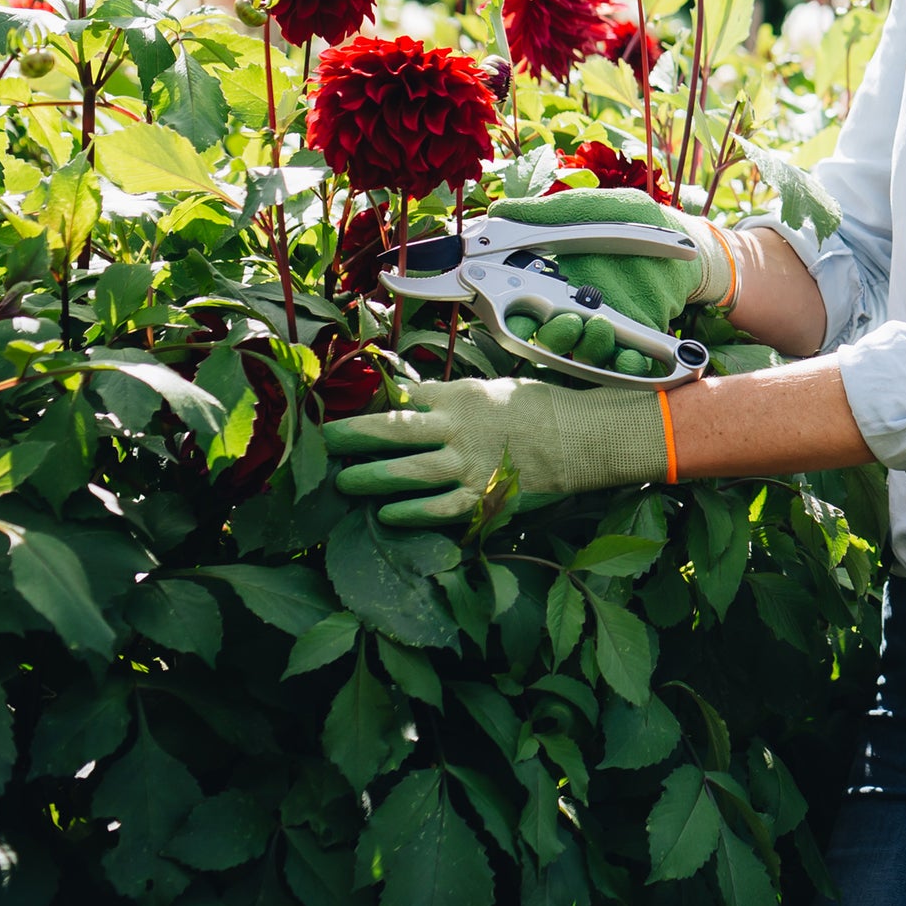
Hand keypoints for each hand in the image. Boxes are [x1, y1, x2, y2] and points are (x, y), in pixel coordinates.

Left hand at [322, 376, 669, 525]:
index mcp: (459, 396)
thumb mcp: (491, 389)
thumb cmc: (539, 409)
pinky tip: (386, 516)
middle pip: (391, 430)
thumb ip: (450, 397)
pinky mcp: (482, 497)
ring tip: (343, 483)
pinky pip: (437, 509)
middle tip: (322, 442)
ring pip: (406, 473)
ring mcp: (467, 464)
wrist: (582, 437)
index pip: (403, 395)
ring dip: (369, 478)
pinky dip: (409, 513)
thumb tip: (405, 395)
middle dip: (351, 436)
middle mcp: (456, 428)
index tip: (345, 409)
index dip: (371, 403)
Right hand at [488, 188, 734, 366]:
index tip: (512, 312)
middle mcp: (572, 310)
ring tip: (601, 326)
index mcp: (552, 281)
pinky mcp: (634, 342)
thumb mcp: (595, 209)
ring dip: (587, 346)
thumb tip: (497, 212)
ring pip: (584, 353)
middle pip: (548, 338)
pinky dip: (626, 365)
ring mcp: (603, 329)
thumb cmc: (637, 220)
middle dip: (554, 335)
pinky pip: (624, 362)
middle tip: (570, 320)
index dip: (510, 315)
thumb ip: (549, 213)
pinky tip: (631, 355)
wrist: (689, 241)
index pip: (520, 307)